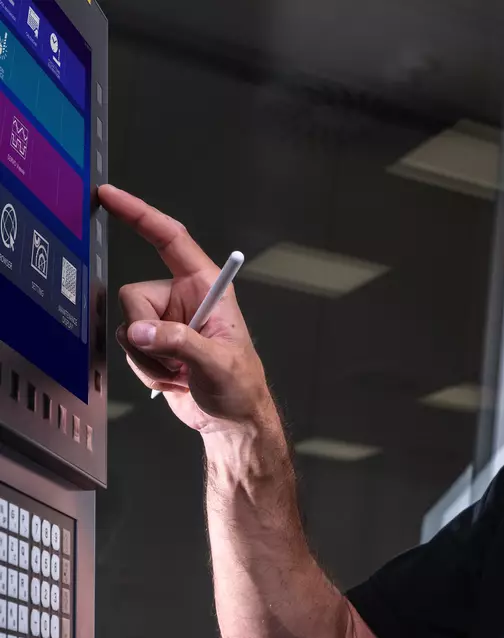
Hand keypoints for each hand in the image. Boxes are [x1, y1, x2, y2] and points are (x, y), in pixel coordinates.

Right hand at [99, 185, 274, 435]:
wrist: (231, 422)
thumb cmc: (241, 388)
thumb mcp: (217, 364)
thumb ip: (179, 343)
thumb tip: (143, 331)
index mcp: (207, 288)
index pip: (170, 240)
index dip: (140, 215)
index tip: (110, 196)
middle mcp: (184, 299)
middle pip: (134, 296)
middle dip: (147, 335)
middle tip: (176, 361)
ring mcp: (168, 322)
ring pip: (129, 328)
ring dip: (149, 360)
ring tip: (181, 374)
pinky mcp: (155, 344)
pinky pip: (129, 349)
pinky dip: (146, 370)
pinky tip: (173, 380)